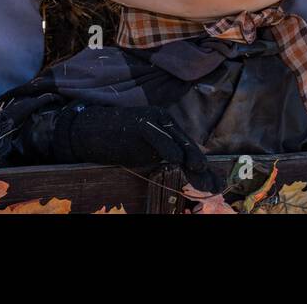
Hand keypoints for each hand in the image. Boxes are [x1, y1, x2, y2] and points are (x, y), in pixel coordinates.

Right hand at [64, 103, 219, 191]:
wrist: (90, 129)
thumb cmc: (117, 142)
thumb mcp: (145, 152)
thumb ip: (164, 158)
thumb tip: (186, 175)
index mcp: (167, 127)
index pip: (189, 150)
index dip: (203, 168)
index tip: (216, 184)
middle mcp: (164, 121)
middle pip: (188, 147)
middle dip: (202, 169)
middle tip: (215, 186)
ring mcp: (152, 120)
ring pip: (178, 143)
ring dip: (191, 161)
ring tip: (202, 175)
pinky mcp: (139, 123)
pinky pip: (158, 137)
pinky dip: (168, 148)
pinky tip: (177, 160)